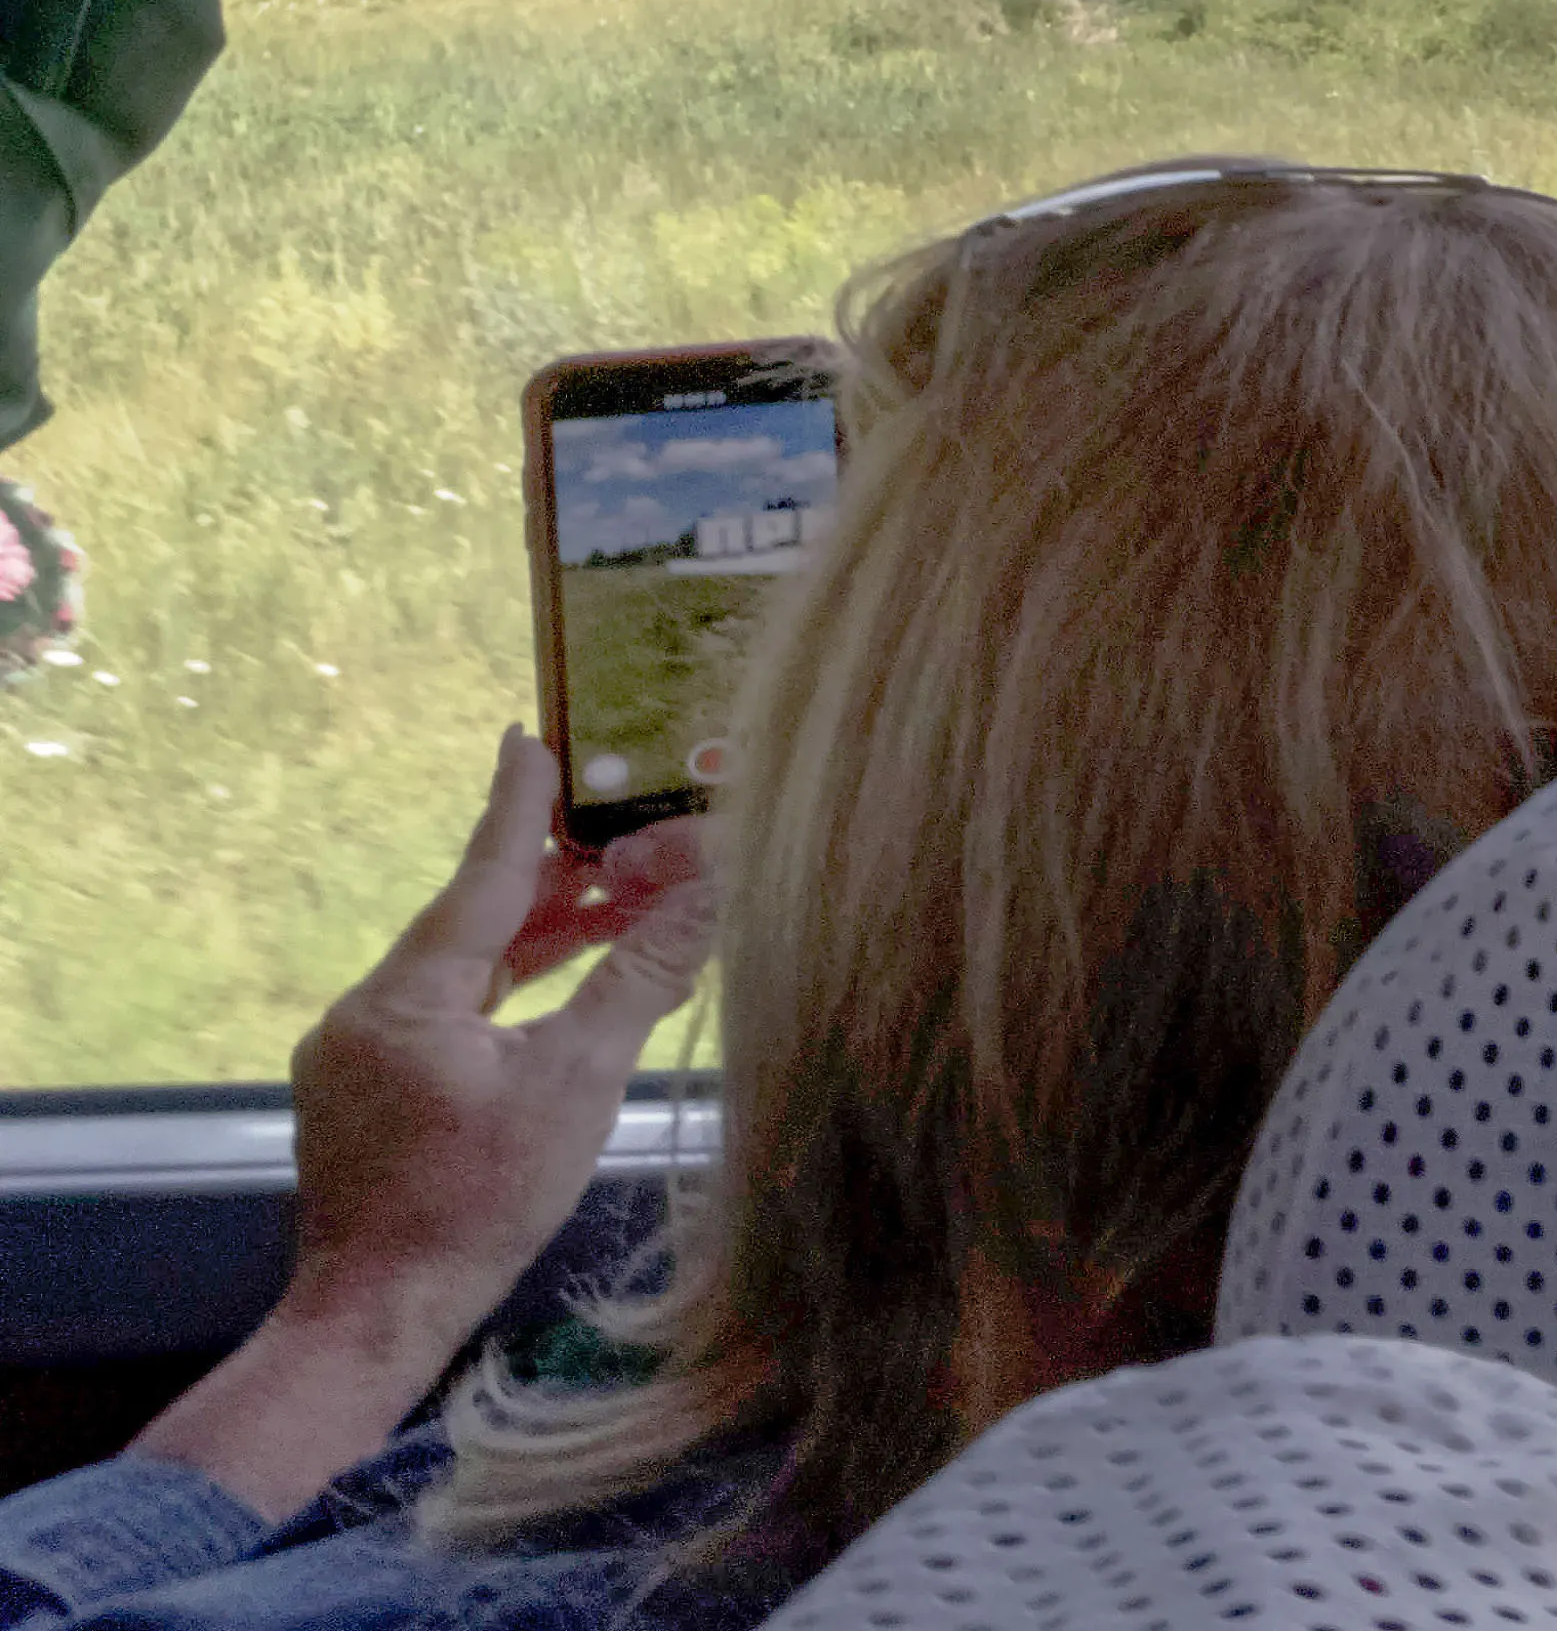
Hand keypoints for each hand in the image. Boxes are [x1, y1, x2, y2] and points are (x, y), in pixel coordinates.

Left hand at [137, 729, 714, 1515]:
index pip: (481, 876)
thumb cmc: (479, 1202)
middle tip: (626, 842)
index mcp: (408, 994)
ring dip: (535, 944)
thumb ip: (638, 979)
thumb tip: (708, 893)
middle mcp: (366, 1009)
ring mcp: (353, 1055)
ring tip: (614, 913)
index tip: (531, 737)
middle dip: (553, 883)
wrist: (376, 1315)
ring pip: (458, 974)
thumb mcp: (576, 1084)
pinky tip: (553, 999)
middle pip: (473, 922)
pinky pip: (441, 1017)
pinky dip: (503, 995)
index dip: (516, 807)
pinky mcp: (360, 1097)